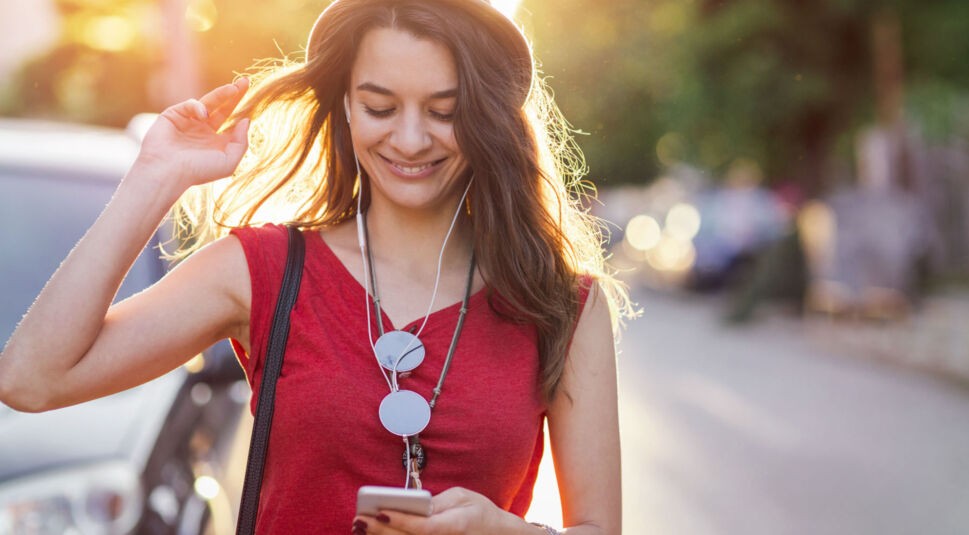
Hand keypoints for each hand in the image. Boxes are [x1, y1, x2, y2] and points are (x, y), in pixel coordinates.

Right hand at [133, 78, 250, 192]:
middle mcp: (203, 130)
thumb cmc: (198, 171)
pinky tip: (203, 115)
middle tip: (245, 81)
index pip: (232, 121)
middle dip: (234, 95)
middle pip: (222, 108)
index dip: (242, 109)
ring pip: (209, 102)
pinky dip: (198, 106)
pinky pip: (190, 104)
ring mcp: (188, 121)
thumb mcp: (228, 161)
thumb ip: (241, 142)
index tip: (254, 98)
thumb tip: (246, 121)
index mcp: (216, 142)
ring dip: (222, 93)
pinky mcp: (173, 114)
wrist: (167, 171)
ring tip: (234, 88)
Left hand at [353, 487, 524, 534]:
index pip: (424, 527)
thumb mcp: (462, 497)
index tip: (380, 512)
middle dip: (381, 531)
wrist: (495, 534)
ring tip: (361, 528)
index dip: (401, 520)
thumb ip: (437, 501)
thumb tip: (411, 504)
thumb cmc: (478, 512)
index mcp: (456, 525)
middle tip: (360, 520)